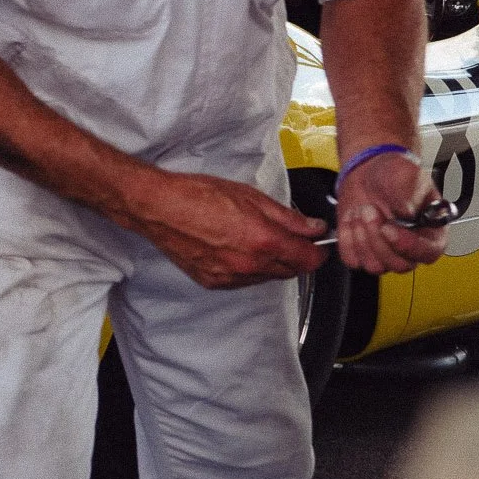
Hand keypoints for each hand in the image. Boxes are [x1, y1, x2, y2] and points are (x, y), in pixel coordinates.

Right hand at [126, 170, 325, 288]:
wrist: (159, 207)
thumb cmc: (198, 195)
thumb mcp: (250, 196)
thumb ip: (287, 217)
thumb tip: (313, 227)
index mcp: (264, 241)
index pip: (309, 259)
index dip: (319, 251)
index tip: (318, 243)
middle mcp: (250, 265)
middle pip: (291, 271)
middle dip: (296, 256)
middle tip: (288, 237)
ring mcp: (231, 277)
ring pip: (267, 277)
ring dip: (271, 263)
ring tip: (255, 239)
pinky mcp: (214, 282)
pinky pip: (244, 281)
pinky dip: (248, 269)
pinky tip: (236, 249)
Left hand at [332, 151, 447, 273]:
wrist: (369, 171)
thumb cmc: (394, 174)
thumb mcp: (407, 175)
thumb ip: (409, 194)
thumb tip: (406, 213)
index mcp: (431, 231)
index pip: (428, 252)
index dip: (408, 246)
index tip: (389, 229)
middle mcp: (410, 248)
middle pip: (398, 264)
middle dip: (378, 238)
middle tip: (369, 210)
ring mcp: (385, 253)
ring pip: (374, 265)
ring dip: (362, 237)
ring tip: (361, 209)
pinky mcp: (362, 253)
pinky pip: (352, 258)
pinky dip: (347, 238)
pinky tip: (352, 218)